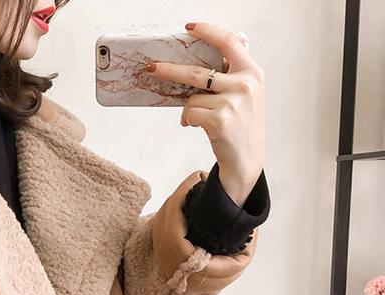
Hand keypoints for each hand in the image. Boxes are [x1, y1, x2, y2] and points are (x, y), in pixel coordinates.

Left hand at [145, 22, 265, 207]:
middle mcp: (245, 84)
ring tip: (197, 117)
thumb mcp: (245, 94)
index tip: (189, 27)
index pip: (229, 42)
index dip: (208, 31)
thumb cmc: (241, 125)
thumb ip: (230, 75)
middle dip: (169, 70)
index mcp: (252, 72)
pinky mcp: (220, 120)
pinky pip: (190, 114)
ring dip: (188, 109)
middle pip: (197, 71)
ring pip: (191, 98)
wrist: (246, 159)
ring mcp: (232, 103)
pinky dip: (188, 120)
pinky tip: (200, 126)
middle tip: (150, 66)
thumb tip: (195, 63)